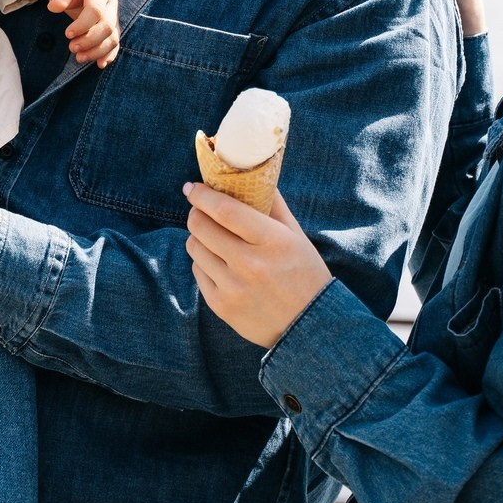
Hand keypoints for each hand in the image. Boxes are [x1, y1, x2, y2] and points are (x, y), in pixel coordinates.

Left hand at [49, 0, 120, 66]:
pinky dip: (108, 55)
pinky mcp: (111, 28)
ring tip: (79, 58)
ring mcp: (112, 17)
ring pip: (112, 38)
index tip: (67, 34)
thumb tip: (55, 6)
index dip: (83, 25)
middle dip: (90, 40)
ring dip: (97, 51)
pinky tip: (100, 64)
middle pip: (107, 26)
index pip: (95, 10)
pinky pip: (114, 43)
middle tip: (71, 48)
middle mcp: (110, 4)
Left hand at [183, 185, 332, 349]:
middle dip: (196, 213)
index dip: (203, 195)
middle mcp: (249, 264)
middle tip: (201, 210)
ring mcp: (232, 287)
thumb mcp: (296, 236)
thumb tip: (251, 176)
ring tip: (213, 238)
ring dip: (199, 238)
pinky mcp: (221, 306)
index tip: (194, 188)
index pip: (225, 210)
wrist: (309, 326)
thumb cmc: (305, 274)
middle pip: (201, 227)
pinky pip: (198, 272)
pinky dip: (204, 263)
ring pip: (195, 248)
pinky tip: (220, 263)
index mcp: (271, 241)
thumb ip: (273, 205)